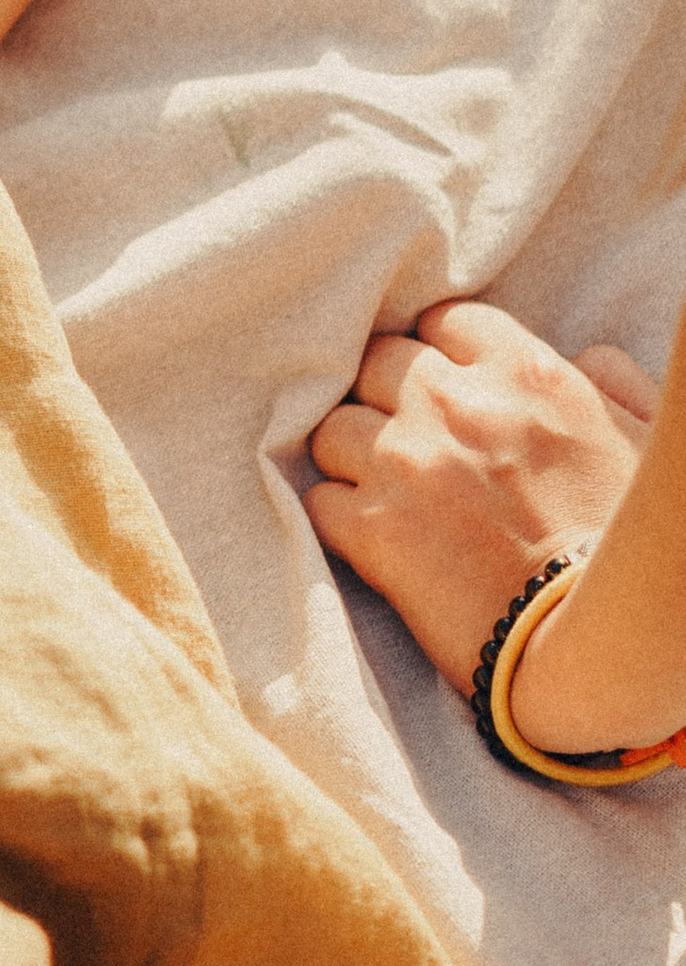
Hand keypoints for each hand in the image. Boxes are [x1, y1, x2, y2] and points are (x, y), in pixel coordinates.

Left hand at [305, 298, 650, 688]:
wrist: (602, 644)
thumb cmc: (632, 542)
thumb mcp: (645, 439)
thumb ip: (612, 382)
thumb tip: (588, 356)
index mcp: (524, 372)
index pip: (445, 322)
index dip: (442, 355)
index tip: (448, 388)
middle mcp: (454, 404)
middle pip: (377, 363)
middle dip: (388, 396)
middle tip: (410, 441)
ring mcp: (405, 464)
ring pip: (333, 428)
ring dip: (353, 455)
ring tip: (383, 490)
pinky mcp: (372, 530)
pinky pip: (319, 499)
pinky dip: (337, 515)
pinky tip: (366, 534)